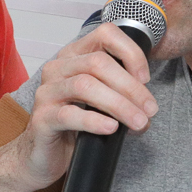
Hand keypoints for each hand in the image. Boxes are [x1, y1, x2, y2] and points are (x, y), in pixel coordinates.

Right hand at [1, 22, 158, 189]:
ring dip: (119, 104)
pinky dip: (95, 120)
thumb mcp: (102, 102)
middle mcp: (57, 68)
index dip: (130, 52)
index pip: (105, 34)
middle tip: (150, 109)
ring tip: (138, 122)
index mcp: (74, 56)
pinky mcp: (42, 118)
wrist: (45, 157)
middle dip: (130, 86)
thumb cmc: (75, 127)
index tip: (145, 78)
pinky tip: (111, 128)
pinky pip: (69, 114)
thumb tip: (148, 106)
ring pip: (85, 86)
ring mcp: (47, 92)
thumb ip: (122, 94)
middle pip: (98, 62)